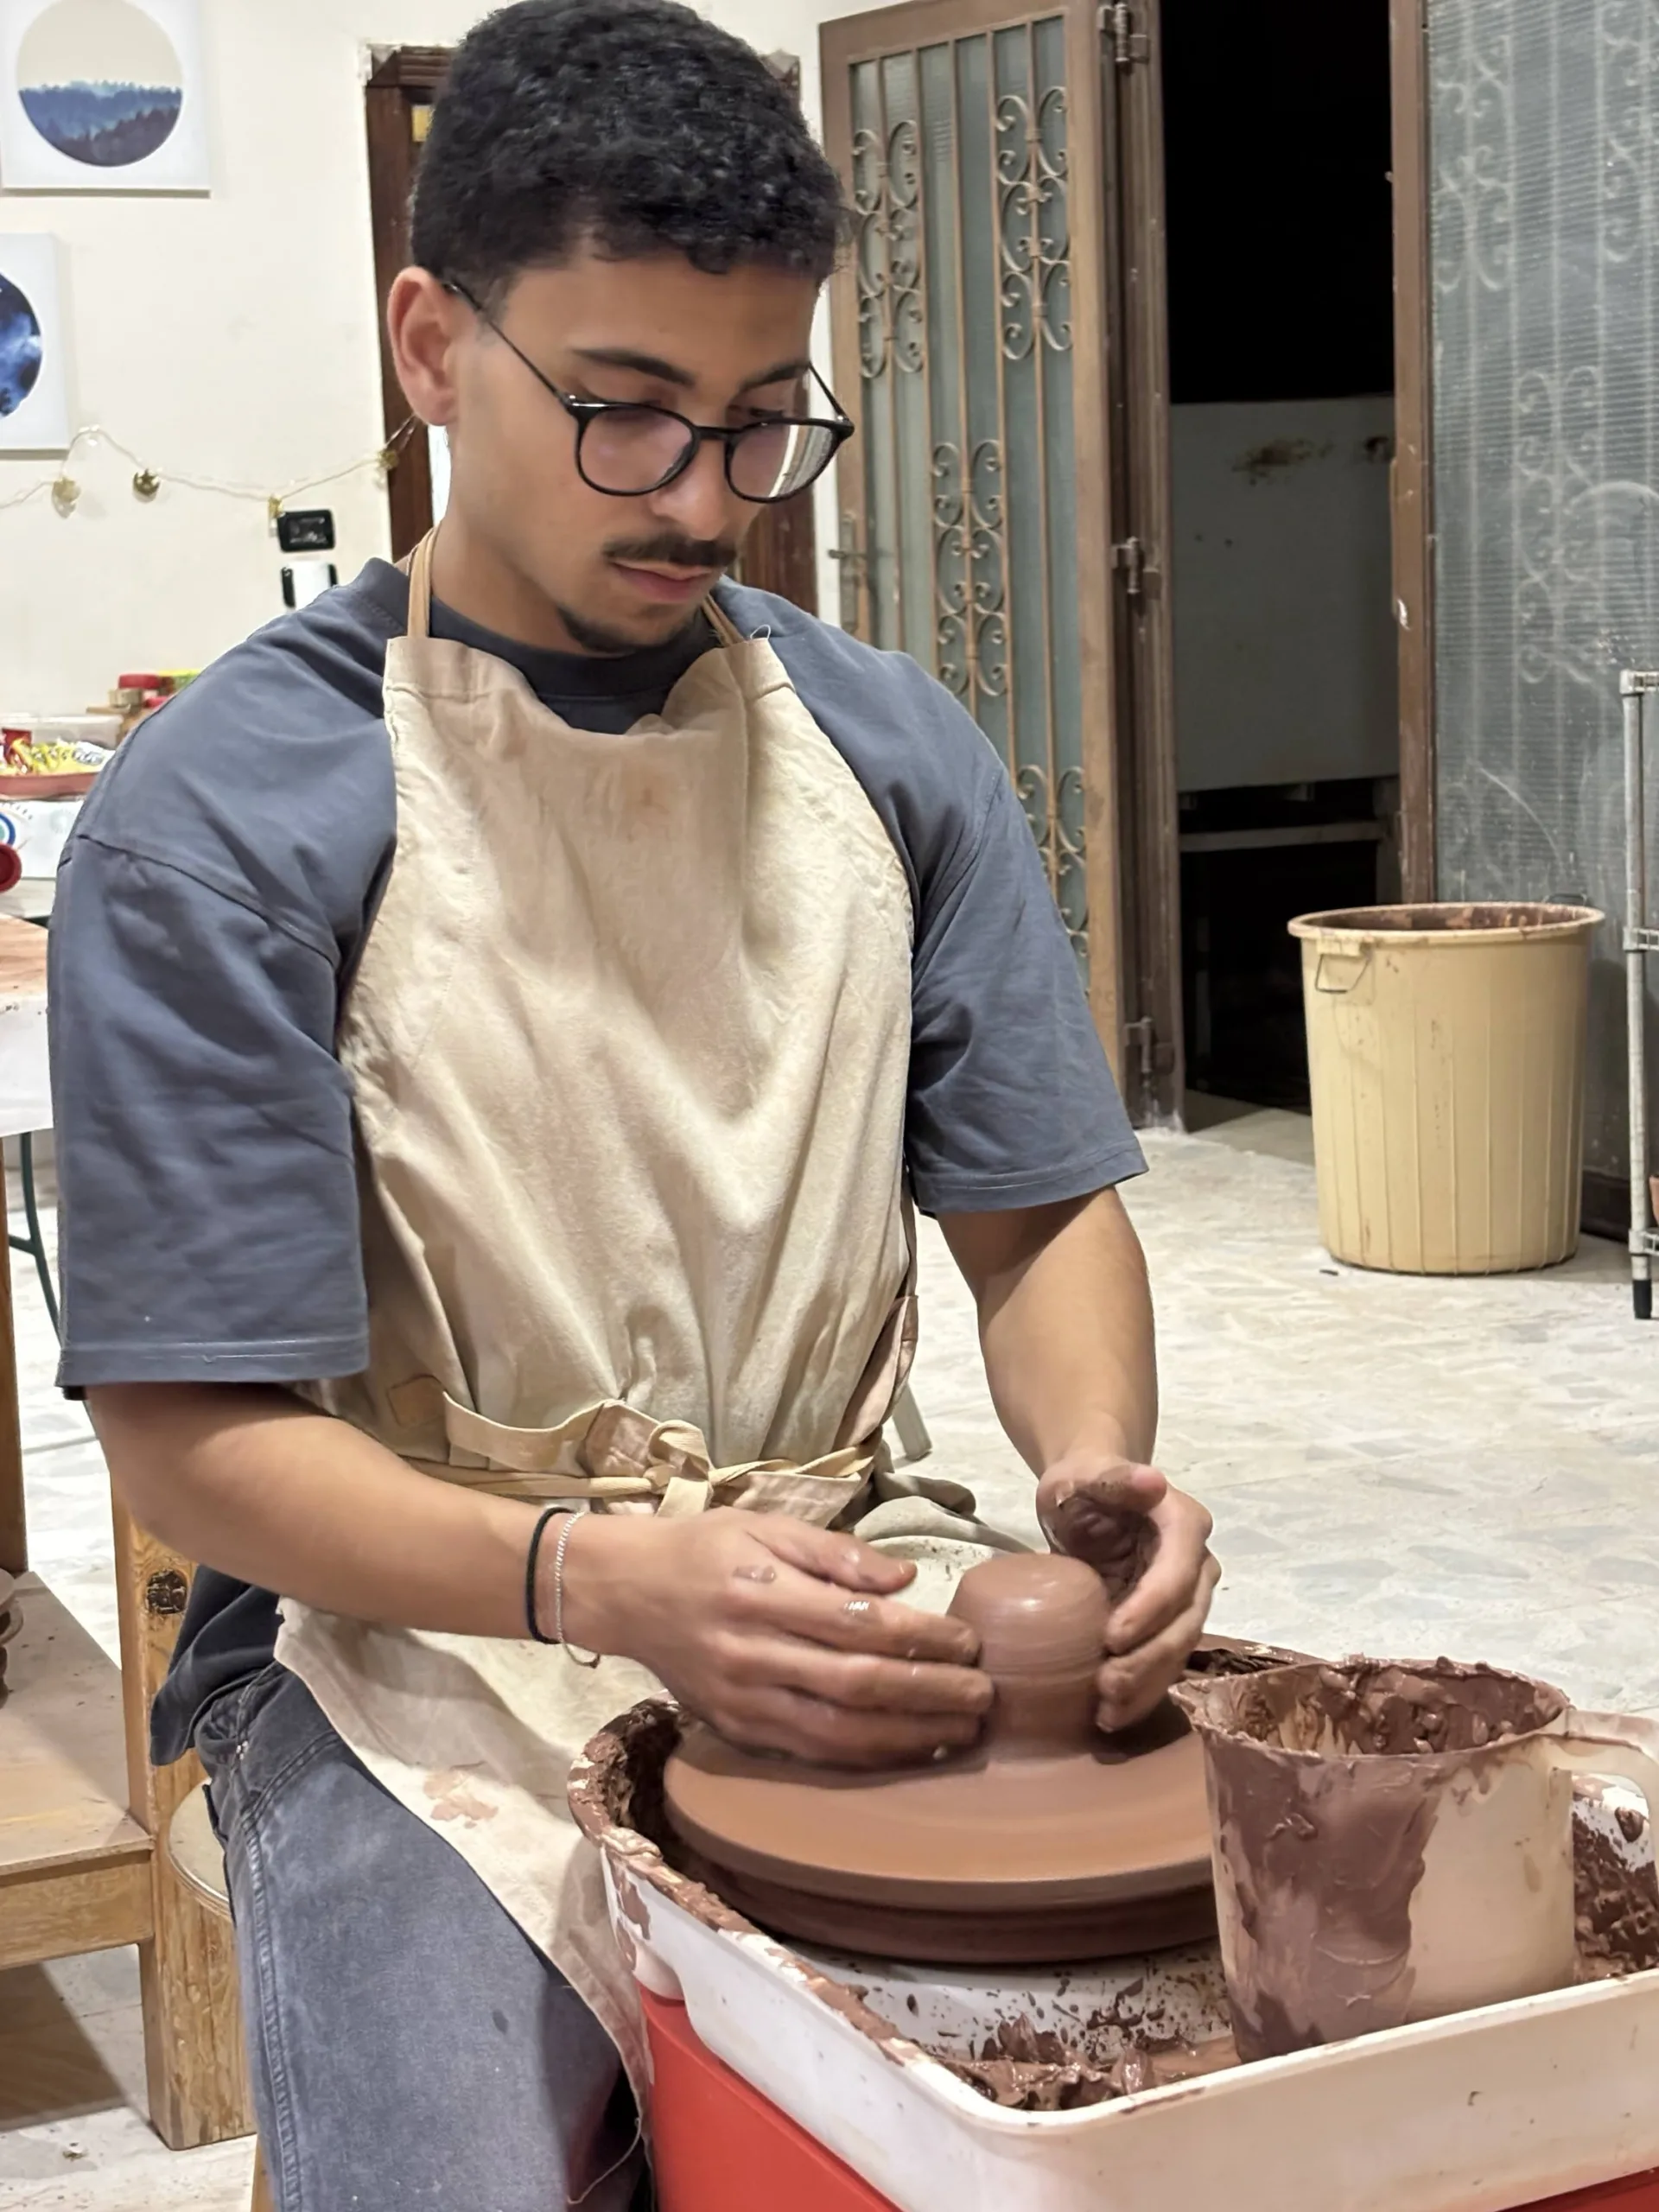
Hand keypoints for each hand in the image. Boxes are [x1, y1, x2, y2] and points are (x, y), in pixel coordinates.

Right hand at [556, 1508, 991, 1768]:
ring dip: (907, 1739)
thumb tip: (906, 1580)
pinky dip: (864, 1758)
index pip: (859, 1623)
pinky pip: (809, 1754)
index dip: (922, 1638)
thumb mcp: (767, 1524)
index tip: (968, 1642)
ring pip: (836, 1733)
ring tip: (960, 1734)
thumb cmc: (705, 1548)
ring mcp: (742, 1699)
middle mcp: (752, 1651)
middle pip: (856, 1684)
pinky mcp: (735, 1730)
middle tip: (983, 1696)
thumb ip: (838, 1554)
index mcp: (763, 1590)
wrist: (625, 1591)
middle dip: (929, 1695)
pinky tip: (907, 1751)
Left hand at [1037, 1448, 1218, 1731]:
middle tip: (1106, 1688)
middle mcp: (1198, 1565)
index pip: (1175, 1577)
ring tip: (1107, 1713)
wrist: (1088, 1497)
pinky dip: (1143, 1691)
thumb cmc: (1082, 1484)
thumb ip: (1114, 1478)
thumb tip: (1154, 1481)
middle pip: (1184, 1622)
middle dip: (1148, 1660)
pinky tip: (1112, 1716)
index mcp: (1185, 1525)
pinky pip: (1165, 1661)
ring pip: (1179, 1649)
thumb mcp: (1084, 1476)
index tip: (1110, 1638)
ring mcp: (1189, 1597)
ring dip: (1147, 1686)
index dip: (1149, 1611)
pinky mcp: (1170, 1622)